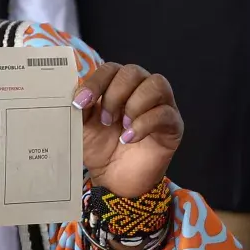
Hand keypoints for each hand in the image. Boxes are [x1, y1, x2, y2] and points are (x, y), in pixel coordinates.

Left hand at [74, 63, 182, 198]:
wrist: (114, 180)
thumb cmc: (99, 148)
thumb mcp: (81, 126)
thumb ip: (80, 107)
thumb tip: (76, 93)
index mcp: (116, 85)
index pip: (110, 69)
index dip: (96, 82)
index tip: (81, 102)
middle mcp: (140, 89)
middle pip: (133, 72)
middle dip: (115, 94)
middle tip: (105, 120)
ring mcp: (160, 105)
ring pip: (156, 84)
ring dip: (134, 104)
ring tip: (121, 127)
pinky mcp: (173, 124)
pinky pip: (165, 112)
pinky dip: (145, 123)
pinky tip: (130, 138)